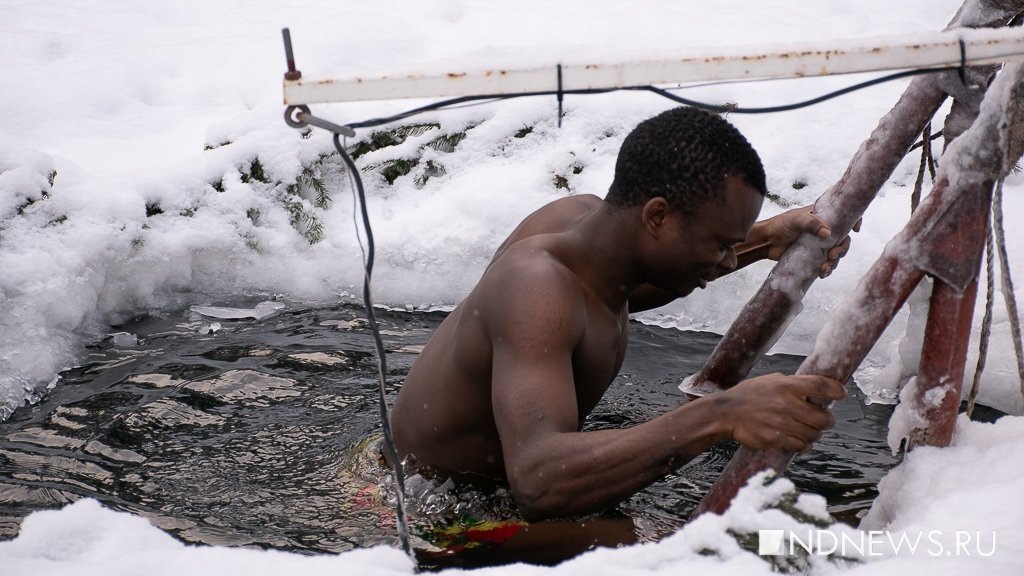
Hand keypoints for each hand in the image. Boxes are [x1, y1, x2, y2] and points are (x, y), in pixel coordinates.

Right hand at [715, 373, 845, 452]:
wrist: (726, 413)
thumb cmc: (749, 395)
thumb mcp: (770, 381)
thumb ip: (791, 384)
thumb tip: (813, 389)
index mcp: (786, 386)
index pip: (821, 386)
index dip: (836, 390)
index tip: (842, 394)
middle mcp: (787, 404)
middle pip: (824, 417)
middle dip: (828, 420)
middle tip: (824, 420)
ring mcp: (782, 423)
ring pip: (814, 434)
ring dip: (815, 434)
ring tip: (808, 431)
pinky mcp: (776, 439)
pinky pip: (801, 445)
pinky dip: (804, 445)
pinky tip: (800, 441)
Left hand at [753, 206, 859, 277]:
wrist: (765, 242)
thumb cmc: (779, 226)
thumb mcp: (795, 220)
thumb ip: (811, 224)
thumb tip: (828, 234)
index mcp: (822, 217)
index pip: (843, 216)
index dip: (853, 221)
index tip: (855, 230)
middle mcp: (823, 230)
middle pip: (843, 239)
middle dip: (842, 249)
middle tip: (832, 255)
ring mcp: (819, 244)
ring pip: (835, 253)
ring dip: (834, 262)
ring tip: (824, 268)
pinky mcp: (813, 256)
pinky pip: (826, 263)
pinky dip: (827, 269)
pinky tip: (822, 274)